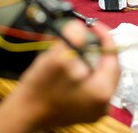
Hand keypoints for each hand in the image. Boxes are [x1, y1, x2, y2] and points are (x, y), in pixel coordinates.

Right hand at [0, 21, 120, 132]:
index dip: (104, 36)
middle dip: (98, 48)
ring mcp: (95, 108)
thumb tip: (79, 27)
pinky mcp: (85, 109)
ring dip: (90, 58)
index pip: (112, 57)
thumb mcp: (57, 57)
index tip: (93, 25)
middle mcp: (103, 103)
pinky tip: (72, 64)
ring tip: (77, 47)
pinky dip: (84, 70)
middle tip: (87, 35)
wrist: (24, 112)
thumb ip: (73, 38)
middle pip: (108, 67)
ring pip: (99, 75)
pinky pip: (91, 84)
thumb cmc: (39, 89)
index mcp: (101, 91)